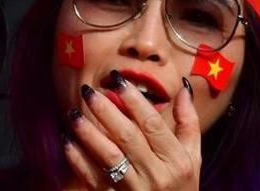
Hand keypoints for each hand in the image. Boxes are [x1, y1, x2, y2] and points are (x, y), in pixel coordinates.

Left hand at [64, 78, 199, 189]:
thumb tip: (184, 87)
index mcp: (176, 161)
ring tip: (73, 113)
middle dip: (106, 111)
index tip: (116, 79)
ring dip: (88, 133)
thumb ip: (188, 122)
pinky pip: (94, 179)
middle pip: (127, 137)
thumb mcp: (192, 157)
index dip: (134, 100)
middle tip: (88, 91)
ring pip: (109, 157)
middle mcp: (157, 174)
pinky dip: (78, 161)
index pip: (152, 124)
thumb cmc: (181, 185)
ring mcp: (135, 189)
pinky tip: (67, 141)